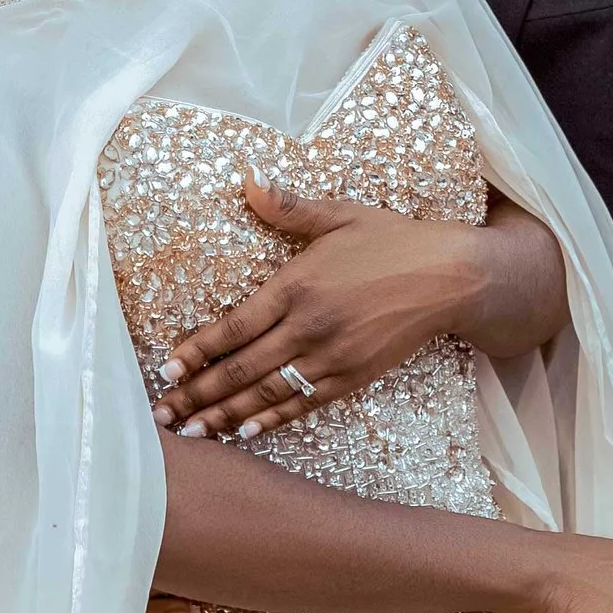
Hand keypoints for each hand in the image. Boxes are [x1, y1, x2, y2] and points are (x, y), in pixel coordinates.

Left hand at [154, 185, 486, 434]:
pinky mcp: (353, 377)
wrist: (450, 278)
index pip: (235, 326)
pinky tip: (244, 432)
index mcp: (298, 285)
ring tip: (191, 432)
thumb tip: (247, 180)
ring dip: (225, 415)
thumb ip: (290, 206)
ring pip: (268, 394)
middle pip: (243, 369)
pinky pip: (303, 404)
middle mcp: (310, 327)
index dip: (198, 351)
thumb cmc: (392, 241)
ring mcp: (332, 357)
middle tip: (162, 414)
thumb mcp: (341, 215)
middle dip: (198, 394)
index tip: (167, 369)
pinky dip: (271, 420)